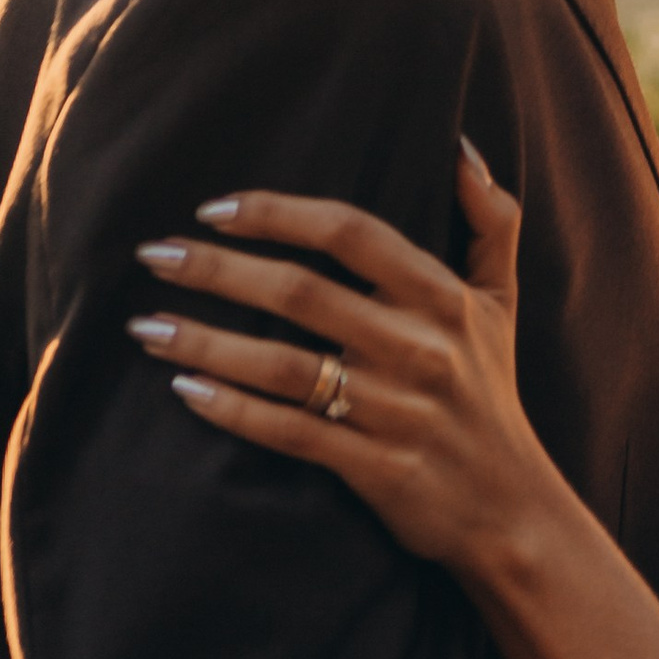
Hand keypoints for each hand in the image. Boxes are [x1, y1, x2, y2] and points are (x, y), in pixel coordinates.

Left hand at [128, 146, 578, 589]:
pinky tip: (184, 389)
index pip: (351, 233)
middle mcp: (420, 348)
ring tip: (146, 325)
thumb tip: (459, 147)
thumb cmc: (492, 394)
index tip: (213, 208)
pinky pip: (290, 431)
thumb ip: (490, 220)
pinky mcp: (376, 468)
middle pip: (301, 293)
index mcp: (444, 299)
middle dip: (217, 269)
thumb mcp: (502, 302)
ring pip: (283, 366)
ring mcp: (395, 411)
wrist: (512, 511)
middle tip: (153, 254)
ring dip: (207, 341)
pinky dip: (234, 409)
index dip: (278, 214)